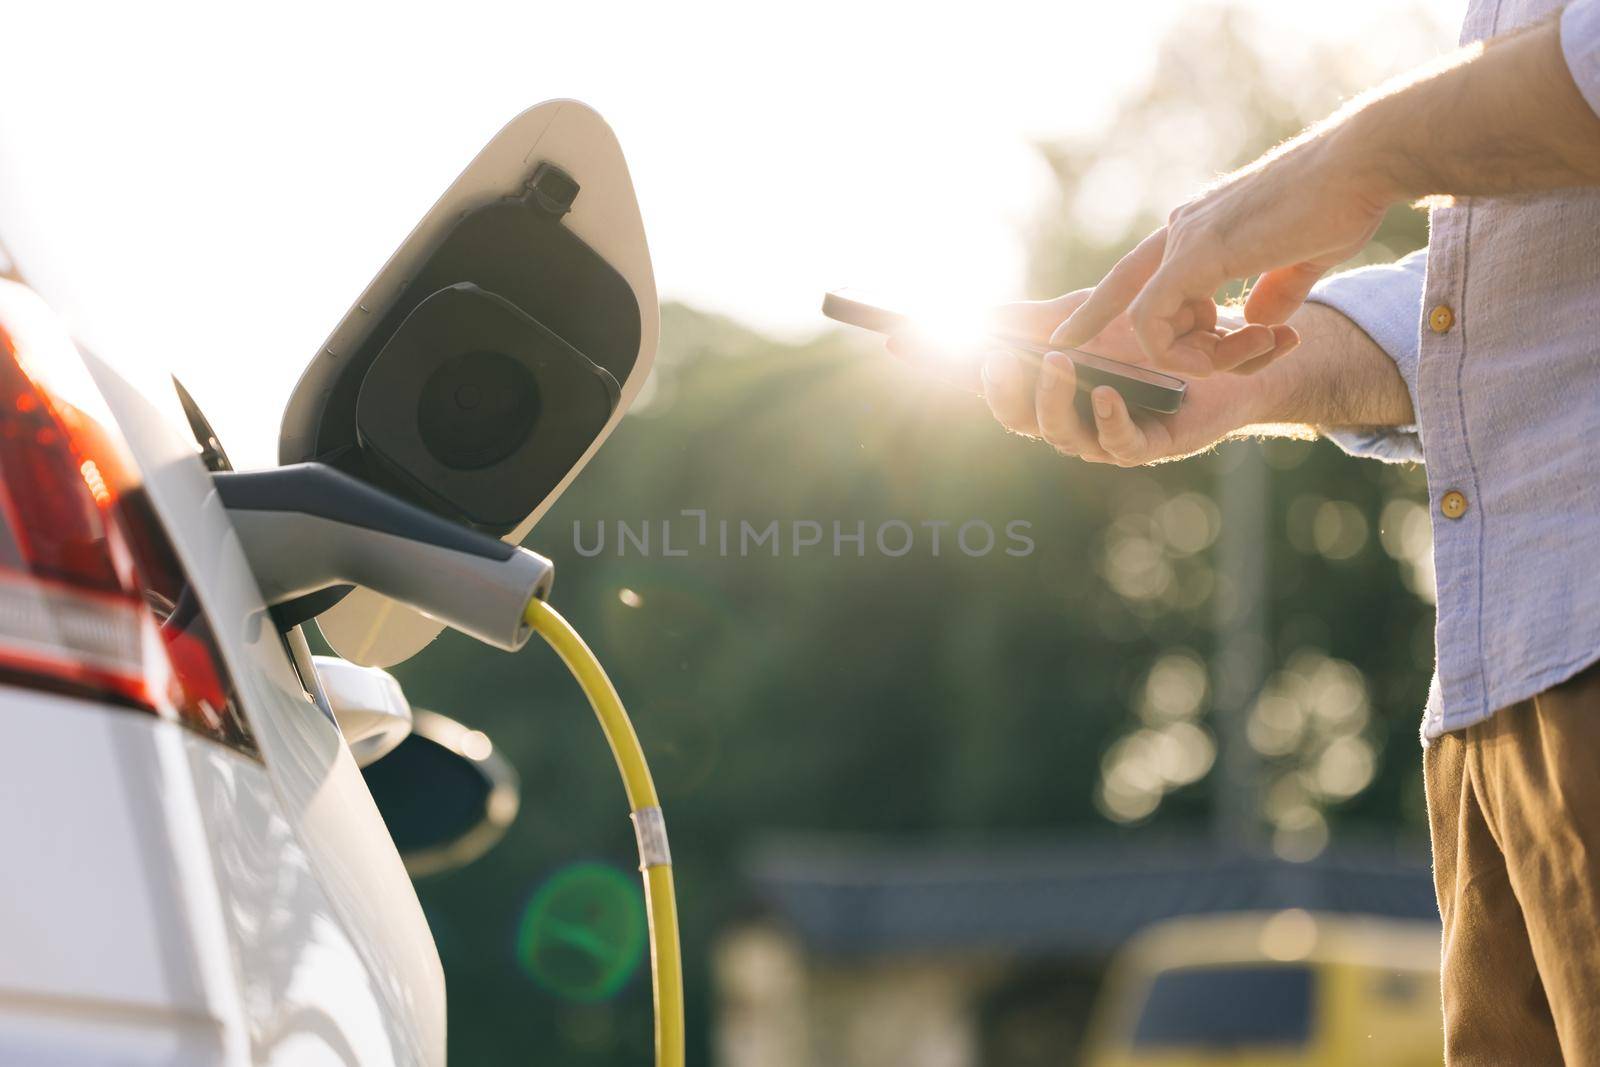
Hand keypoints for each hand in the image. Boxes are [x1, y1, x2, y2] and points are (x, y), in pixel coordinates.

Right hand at [887, 291, 1297, 465]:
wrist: (1232, 348)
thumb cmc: (1155, 331)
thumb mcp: (1083, 313)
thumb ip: (1025, 319)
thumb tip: (961, 316)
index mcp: (1043, 386)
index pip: (981, 381)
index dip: (940, 366)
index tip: (899, 340)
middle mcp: (1066, 415)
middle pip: (1014, 416)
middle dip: (999, 391)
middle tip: (996, 359)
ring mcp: (1104, 433)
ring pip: (1059, 434)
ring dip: (1052, 401)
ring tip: (1059, 363)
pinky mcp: (1149, 445)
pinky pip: (1117, 445)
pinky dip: (1105, 419)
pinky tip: (1102, 393)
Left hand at [1053, 128, 1395, 372]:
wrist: (1366, 162)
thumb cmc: (1345, 201)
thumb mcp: (1303, 258)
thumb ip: (1277, 290)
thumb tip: (1258, 320)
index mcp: (1201, 228)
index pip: (1135, 274)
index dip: (1100, 307)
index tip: (1070, 338)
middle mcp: (1182, 229)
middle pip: (1129, 299)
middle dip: (1142, 346)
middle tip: (1215, 356)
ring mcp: (1185, 238)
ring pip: (1145, 322)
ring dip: (1193, 357)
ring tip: (1254, 350)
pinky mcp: (1197, 253)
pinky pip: (1152, 320)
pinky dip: (1179, 351)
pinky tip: (1227, 354)